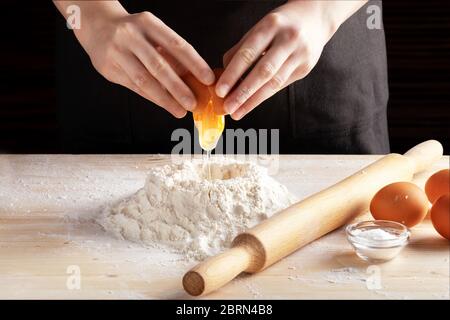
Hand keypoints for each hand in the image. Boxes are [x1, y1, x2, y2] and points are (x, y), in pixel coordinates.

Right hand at [75, 8, 214, 117]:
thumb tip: (194, 77)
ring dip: (165, 98)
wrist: (96, 25)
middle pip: (159, 66)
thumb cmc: (133, 32)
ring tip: (180, 110)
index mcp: (148, 23)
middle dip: (178, 88)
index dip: (195, 64)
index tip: (208, 79)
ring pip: (144, 80)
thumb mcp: (153, 33)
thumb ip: (170, 53)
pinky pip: (134, 87)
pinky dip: (151, 97)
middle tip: (193, 103)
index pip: (177, 45)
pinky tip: (164, 104)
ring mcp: (117, 52)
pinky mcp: (109, 68)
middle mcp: (131, 36)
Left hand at [215, 1, 347, 119]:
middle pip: (263, 72)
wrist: (314, 19)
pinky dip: (264, 95)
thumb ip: (241, 49)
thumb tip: (224, 76)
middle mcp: (288, 40)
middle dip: (243, 92)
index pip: (248, 54)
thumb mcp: (259, 28)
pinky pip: (281, 85)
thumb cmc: (279, 25)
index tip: (220, 91)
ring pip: (274, 83)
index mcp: (271, 26)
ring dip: (253, 100)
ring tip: (238, 112)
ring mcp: (300, 55)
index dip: (233, 74)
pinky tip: (251, 103)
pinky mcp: (305, 68)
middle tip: (228, 107)